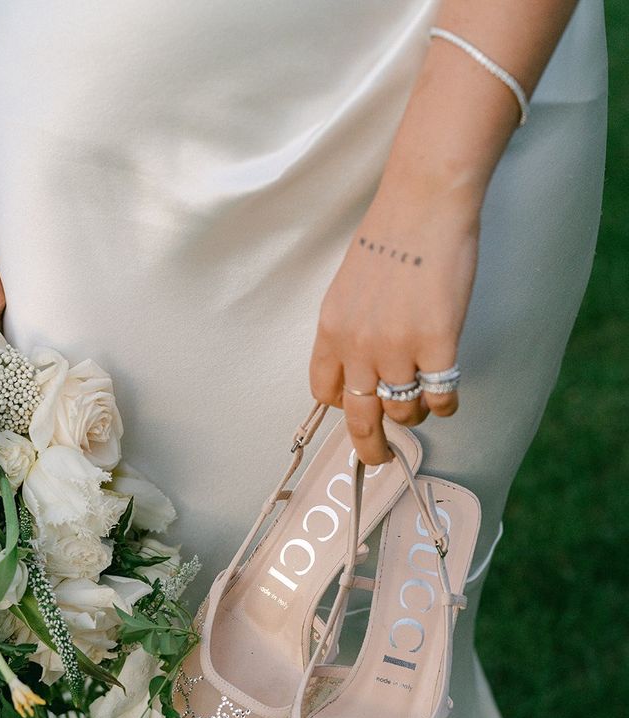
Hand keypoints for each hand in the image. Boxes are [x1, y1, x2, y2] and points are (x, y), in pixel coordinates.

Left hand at [309, 170, 481, 463]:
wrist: (424, 205)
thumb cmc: (392, 238)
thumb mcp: (349, 287)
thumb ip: (350, 329)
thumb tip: (359, 365)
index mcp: (332, 330)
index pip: (324, 391)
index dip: (341, 407)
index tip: (354, 410)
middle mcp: (359, 346)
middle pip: (358, 418)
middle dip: (369, 447)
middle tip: (378, 459)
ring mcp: (398, 348)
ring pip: (403, 411)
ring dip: (416, 412)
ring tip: (425, 397)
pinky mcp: (437, 345)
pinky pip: (440, 397)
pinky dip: (445, 404)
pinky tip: (447, 396)